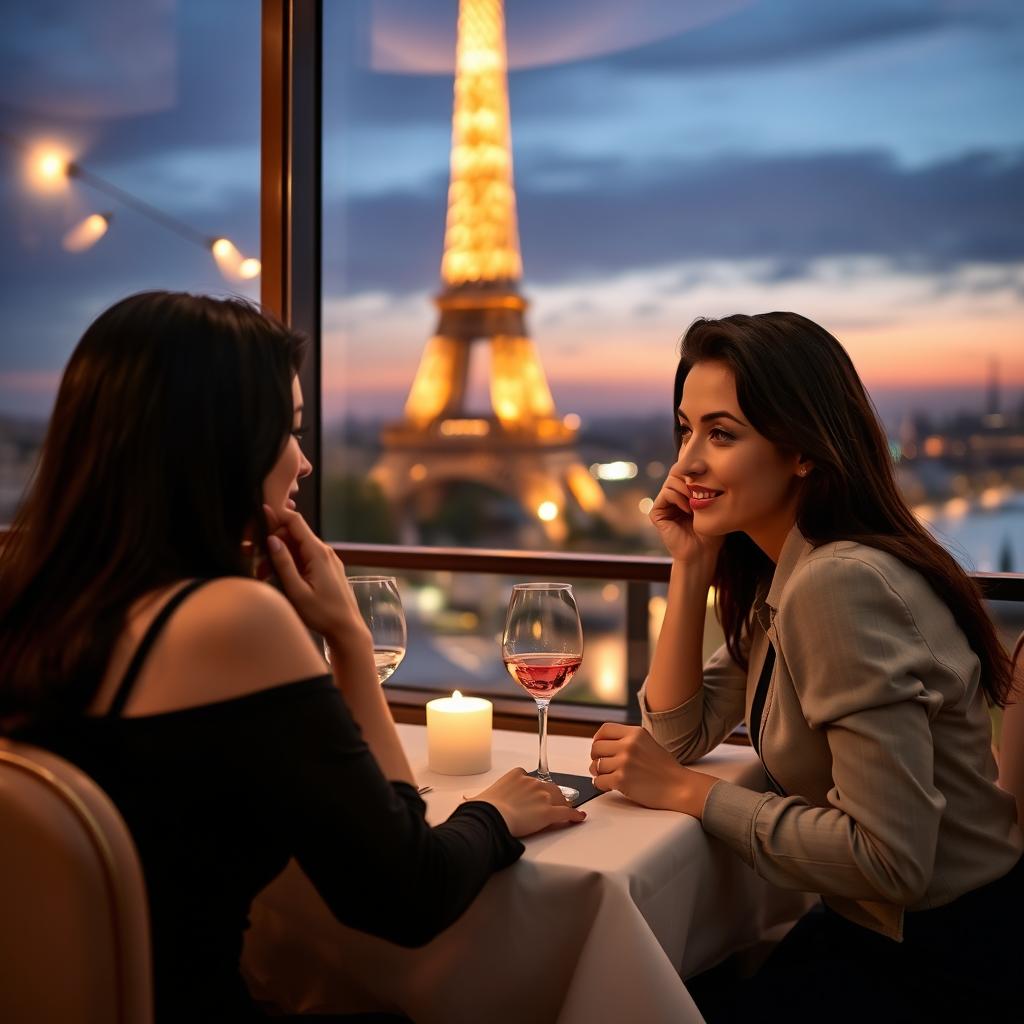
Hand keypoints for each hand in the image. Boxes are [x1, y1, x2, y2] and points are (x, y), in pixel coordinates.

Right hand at [262, 504, 369, 647]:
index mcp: (318, 553)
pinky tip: (279, 577)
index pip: (295, 521)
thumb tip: (271, 539)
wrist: (347, 629)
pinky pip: (306, 558)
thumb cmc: (322, 614)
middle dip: (273, 542)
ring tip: (264, 574)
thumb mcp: (297, 591)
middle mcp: (325, 551)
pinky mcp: (327, 568)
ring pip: (298, 547)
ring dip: (280, 555)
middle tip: (256, 560)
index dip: (276, 516)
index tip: (257, 520)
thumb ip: (284, 564)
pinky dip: (291, 563)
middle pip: (294, 534)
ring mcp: (327, 559)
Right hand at [467, 768, 586, 836]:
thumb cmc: (484, 809)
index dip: (532, 788)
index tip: (531, 794)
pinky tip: (579, 817)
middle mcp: (532, 782)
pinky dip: (574, 815)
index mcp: (516, 776)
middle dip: (550, 795)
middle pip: (548, 786)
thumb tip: (467, 801)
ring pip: (559, 798)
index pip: (529, 777)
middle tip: (549, 805)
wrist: (491, 818)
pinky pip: (567, 812)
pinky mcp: (549, 812)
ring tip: (565, 811)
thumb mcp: (480, 798)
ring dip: (562, 804)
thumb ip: (478, 798)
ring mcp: (542, 797)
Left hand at [589, 723, 717, 816]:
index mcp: (635, 733)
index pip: (604, 730)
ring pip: (596, 765)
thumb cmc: (665, 769)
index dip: (597, 740)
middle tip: (601, 765)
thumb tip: (603, 745)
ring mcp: (624, 762)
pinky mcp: (621, 780)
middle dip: (596, 758)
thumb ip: (628, 741)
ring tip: (608, 777)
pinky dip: (601, 785)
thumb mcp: (648, 743)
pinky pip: (598, 781)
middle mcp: (628, 745)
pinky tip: (609, 786)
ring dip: (599, 773)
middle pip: (596, 747)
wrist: (679, 787)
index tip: (599, 748)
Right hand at [649, 466, 722, 574]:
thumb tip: (706, 463)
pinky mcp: (656, 513)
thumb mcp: (712, 505)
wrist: (702, 553)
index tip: (706, 469)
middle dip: (691, 477)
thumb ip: (707, 486)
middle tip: (703, 489)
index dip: (694, 468)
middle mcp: (671, 497)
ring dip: (686, 488)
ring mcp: (663, 504)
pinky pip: (666, 493)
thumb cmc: (712, 531)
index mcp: (683, 494)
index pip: (685, 472)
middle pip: (677, 473)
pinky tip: (688, 509)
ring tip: (696, 502)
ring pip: (671, 481)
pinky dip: (678, 497)